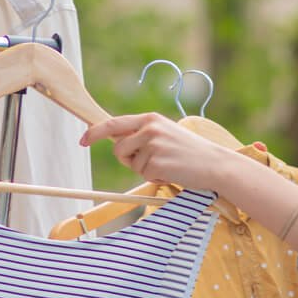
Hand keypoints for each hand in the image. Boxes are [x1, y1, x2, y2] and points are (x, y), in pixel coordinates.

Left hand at [81, 113, 232, 192]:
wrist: (214, 164)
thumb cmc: (189, 152)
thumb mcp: (165, 134)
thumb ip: (142, 134)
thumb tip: (116, 142)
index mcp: (150, 119)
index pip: (113, 123)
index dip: (94, 132)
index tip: (82, 140)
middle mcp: (149, 129)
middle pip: (118, 148)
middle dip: (128, 159)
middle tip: (151, 161)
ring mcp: (152, 146)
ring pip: (131, 164)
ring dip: (144, 169)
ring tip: (167, 165)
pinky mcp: (156, 163)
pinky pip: (144, 175)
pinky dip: (155, 178)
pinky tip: (172, 172)